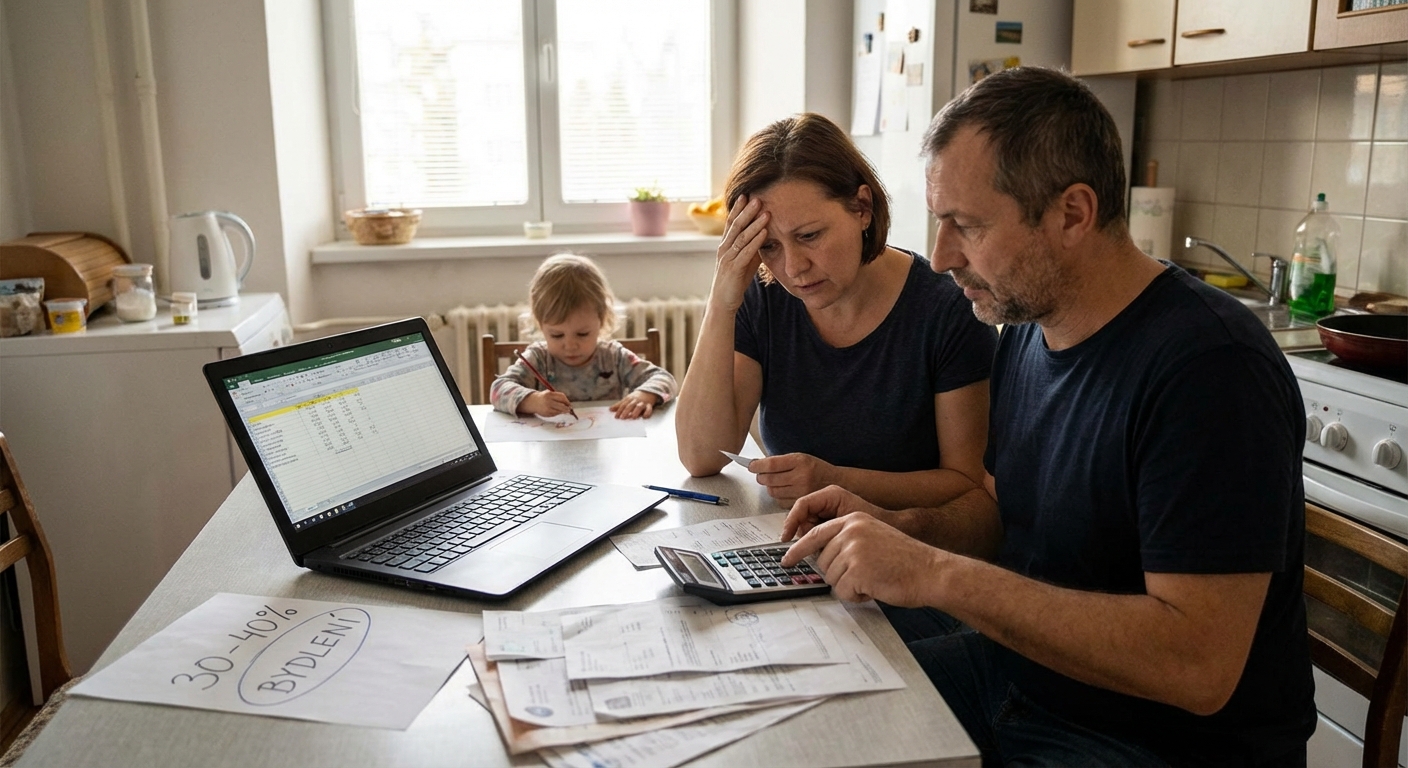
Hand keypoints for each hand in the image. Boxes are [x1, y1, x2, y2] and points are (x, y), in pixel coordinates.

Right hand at [520, 391, 573, 416]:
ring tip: (564, 411)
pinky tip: (556, 411)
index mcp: (550, 394)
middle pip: (562, 405)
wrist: (533, 402)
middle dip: (567, 408)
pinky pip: (555, 414)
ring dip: (563, 411)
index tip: (569, 404)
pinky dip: (557, 413)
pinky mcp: (546, 413)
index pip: (562, 397)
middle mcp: (548, 401)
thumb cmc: (544, 397)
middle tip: (569, 409)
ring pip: (559, 411)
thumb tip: (569, 404)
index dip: (567, 401)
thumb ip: (558, 397)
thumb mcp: (550, 393)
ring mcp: (547, 408)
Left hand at [609, 391, 659, 419]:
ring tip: (633, 417)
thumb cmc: (636, 397)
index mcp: (629, 399)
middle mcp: (636, 401)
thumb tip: (610, 409)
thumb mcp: (627, 399)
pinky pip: (649, 409)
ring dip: (636, 412)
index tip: (616, 416)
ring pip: (639, 407)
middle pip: (630, 405)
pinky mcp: (649, 405)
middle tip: (622, 417)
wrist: (648, 391)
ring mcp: (643, 403)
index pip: (623, 405)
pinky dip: (647, 413)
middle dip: (626, 411)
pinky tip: (644, 417)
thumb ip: (619, 405)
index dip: (619, 410)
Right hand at [708, 196, 769, 312]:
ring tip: (766, 212)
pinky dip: (756, 241)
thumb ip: (752, 249)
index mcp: (725, 246)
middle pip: (736, 226)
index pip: (731, 223)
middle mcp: (724, 249)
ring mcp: (728, 259)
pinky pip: (746, 252)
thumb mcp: (745, 262)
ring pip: (741, 237)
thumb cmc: (735, 282)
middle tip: (757, 197)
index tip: (746, 195)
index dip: (738, 209)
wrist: (723, 303)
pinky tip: (765, 232)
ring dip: (754, 224)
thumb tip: (765, 236)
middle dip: (747, 211)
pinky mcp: (734, 269)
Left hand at [750, 452, 836, 505]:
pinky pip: (780, 501)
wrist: (838, 481)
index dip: (757, 466)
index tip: (751, 465)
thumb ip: (781, 462)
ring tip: (774, 481)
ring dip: (769, 486)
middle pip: (769, 479)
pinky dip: (778, 496)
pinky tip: (783, 490)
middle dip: (761, 476)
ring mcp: (801, 491)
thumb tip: (757, 465)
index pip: (771, 464)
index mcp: (800, 461)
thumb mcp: (802, 458)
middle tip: (760, 474)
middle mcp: (801, 476)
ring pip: (772, 491)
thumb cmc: (816, 469)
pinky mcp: (801, 502)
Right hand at [780, 484, 882, 540]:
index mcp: (830, 495)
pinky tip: (830, 548)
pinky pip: (816, 535)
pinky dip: (819, 544)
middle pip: (802, 519)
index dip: (791, 522)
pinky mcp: (830, 524)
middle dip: (805, 535)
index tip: (787, 538)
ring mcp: (828, 512)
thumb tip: (804, 539)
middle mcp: (827, 501)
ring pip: (808, 529)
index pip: (802, 505)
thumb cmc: (876, 523)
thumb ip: (823, 530)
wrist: (892, 529)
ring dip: (813, 542)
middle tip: (816, 547)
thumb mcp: (846, 524)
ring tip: (828, 547)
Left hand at [781, 513, 941, 606]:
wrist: (931, 571)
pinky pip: (842, 591)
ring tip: (874, 579)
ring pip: (831, 578)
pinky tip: (876, 587)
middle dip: (839, 575)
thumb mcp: (874, 538)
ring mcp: (853, 548)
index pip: (816, 534)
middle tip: (864, 576)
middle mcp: (851, 529)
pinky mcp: (856, 568)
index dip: (798, 549)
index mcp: (854, 519)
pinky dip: (857, 596)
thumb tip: (821, 558)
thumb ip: (848, 542)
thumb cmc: (907, 561)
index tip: (787, 559)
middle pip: (822, 561)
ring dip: (850, 586)